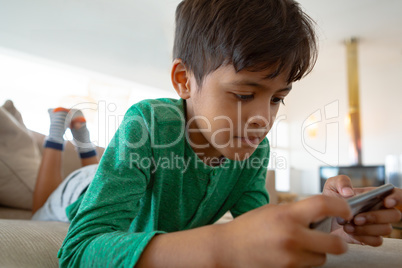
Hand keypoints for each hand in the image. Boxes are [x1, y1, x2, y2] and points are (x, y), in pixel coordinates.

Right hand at [218, 195, 351, 267]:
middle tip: (334, 239)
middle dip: (338, 242)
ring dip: (317, 253)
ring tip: (299, 246)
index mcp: (287, 214)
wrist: (227, 249)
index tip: (345, 211)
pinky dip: (304, 262)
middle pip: (335, 244)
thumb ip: (296, 212)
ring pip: (321, 259)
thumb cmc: (249, 227)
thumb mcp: (272, 211)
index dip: (341, 207)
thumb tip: (322, 216)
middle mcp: (292, 236)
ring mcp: (291, 257)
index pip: (325, 205)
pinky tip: (289, 254)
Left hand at [323, 175, 401, 245]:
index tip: (386, 202)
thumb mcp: (332, 185)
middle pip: (395, 215)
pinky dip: (364, 238)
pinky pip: (377, 241)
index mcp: (375, 195)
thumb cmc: (331, 200)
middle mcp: (379, 209)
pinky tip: (351, 233)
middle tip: (356, 218)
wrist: (323, 217)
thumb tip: (349, 192)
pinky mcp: (371, 237)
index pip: (397, 195)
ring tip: (348, 226)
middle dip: (376, 217)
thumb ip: (341, 181)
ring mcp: (377, 224)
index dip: (397, 198)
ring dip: (367, 229)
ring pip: (386, 229)